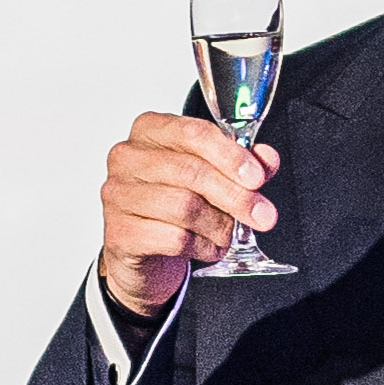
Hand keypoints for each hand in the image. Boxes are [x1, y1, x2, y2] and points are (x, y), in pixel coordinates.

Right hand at [98, 104, 273, 316]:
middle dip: (235, 196)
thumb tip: (266, 159)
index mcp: (150, 130)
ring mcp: (117, 195)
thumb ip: (241, 164)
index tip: (257, 177)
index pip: (193, 133)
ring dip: (218, 225)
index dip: (231, 156)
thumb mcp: (212, 178)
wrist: (143, 254)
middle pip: (191, 172)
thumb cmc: (173, 206)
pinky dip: (200, 246)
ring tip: (227, 234)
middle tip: (262, 215)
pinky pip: (173, 238)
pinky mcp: (118, 232)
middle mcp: (127, 157)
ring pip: (184, 206)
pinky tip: (205, 248)